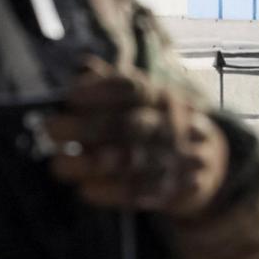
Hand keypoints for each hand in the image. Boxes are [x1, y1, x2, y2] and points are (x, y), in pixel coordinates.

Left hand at [43, 58, 228, 217]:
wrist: (209, 163)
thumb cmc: (159, 125)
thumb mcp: (144, 100)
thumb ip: (113, 84)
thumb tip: (82, 65)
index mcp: (161, 98)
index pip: (134, 89)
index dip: (102, 90)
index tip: (70, 96)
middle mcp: (171, 125)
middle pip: (129, 125)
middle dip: (87, 127)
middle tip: (49, 129)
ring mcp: (175, 159)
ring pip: (133, 161)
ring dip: (92, 164)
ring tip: (58, 164)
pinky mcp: (174, 190)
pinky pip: (141, 192)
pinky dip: (110, 192)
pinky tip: (84, 190)